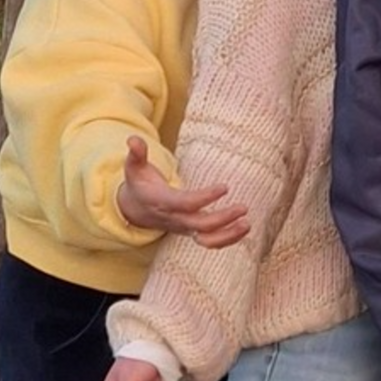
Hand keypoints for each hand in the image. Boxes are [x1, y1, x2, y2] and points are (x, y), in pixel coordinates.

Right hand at [115, 137, 246, 248]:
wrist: (135, 210)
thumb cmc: (140, 184)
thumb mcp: (134, 168)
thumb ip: (136, 154)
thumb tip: (133, 139)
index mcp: (162, 202)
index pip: (186, 203)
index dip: (205, 197)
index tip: (225, 187)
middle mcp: (175, 218)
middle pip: (200, 225)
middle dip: (222, 219)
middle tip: (243, 208)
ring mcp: (184, 228)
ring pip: (206, 240)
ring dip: (227, 235)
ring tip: (247, 224)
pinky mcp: (191, 232)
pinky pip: (210, 242)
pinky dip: (227, 239)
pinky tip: (244, 228)